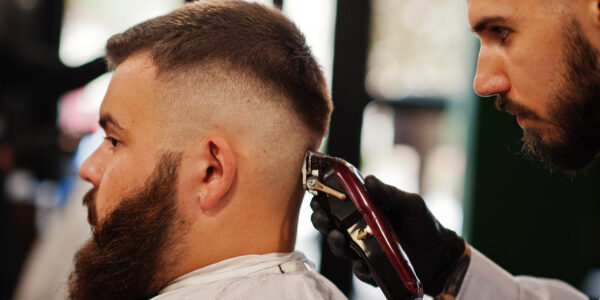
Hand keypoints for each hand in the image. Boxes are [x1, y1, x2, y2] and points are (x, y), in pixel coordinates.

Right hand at [311, 175, 465, 295]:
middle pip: (332, 226)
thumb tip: (369, 179)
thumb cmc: (426, 225)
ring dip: (334, 243)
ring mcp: (366, 250)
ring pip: (341, 248)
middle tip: (321, 217)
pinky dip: (359, 267)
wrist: (443, 256)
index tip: (317, 197)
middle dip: (322, 221)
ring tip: (337, 238)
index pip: (339, 204)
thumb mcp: (411, 204)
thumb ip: (389, 193)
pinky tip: (362, 263)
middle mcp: (361, 230)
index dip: (324, 200)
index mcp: (366, 211)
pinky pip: (360, 270)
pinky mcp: (373, 270)